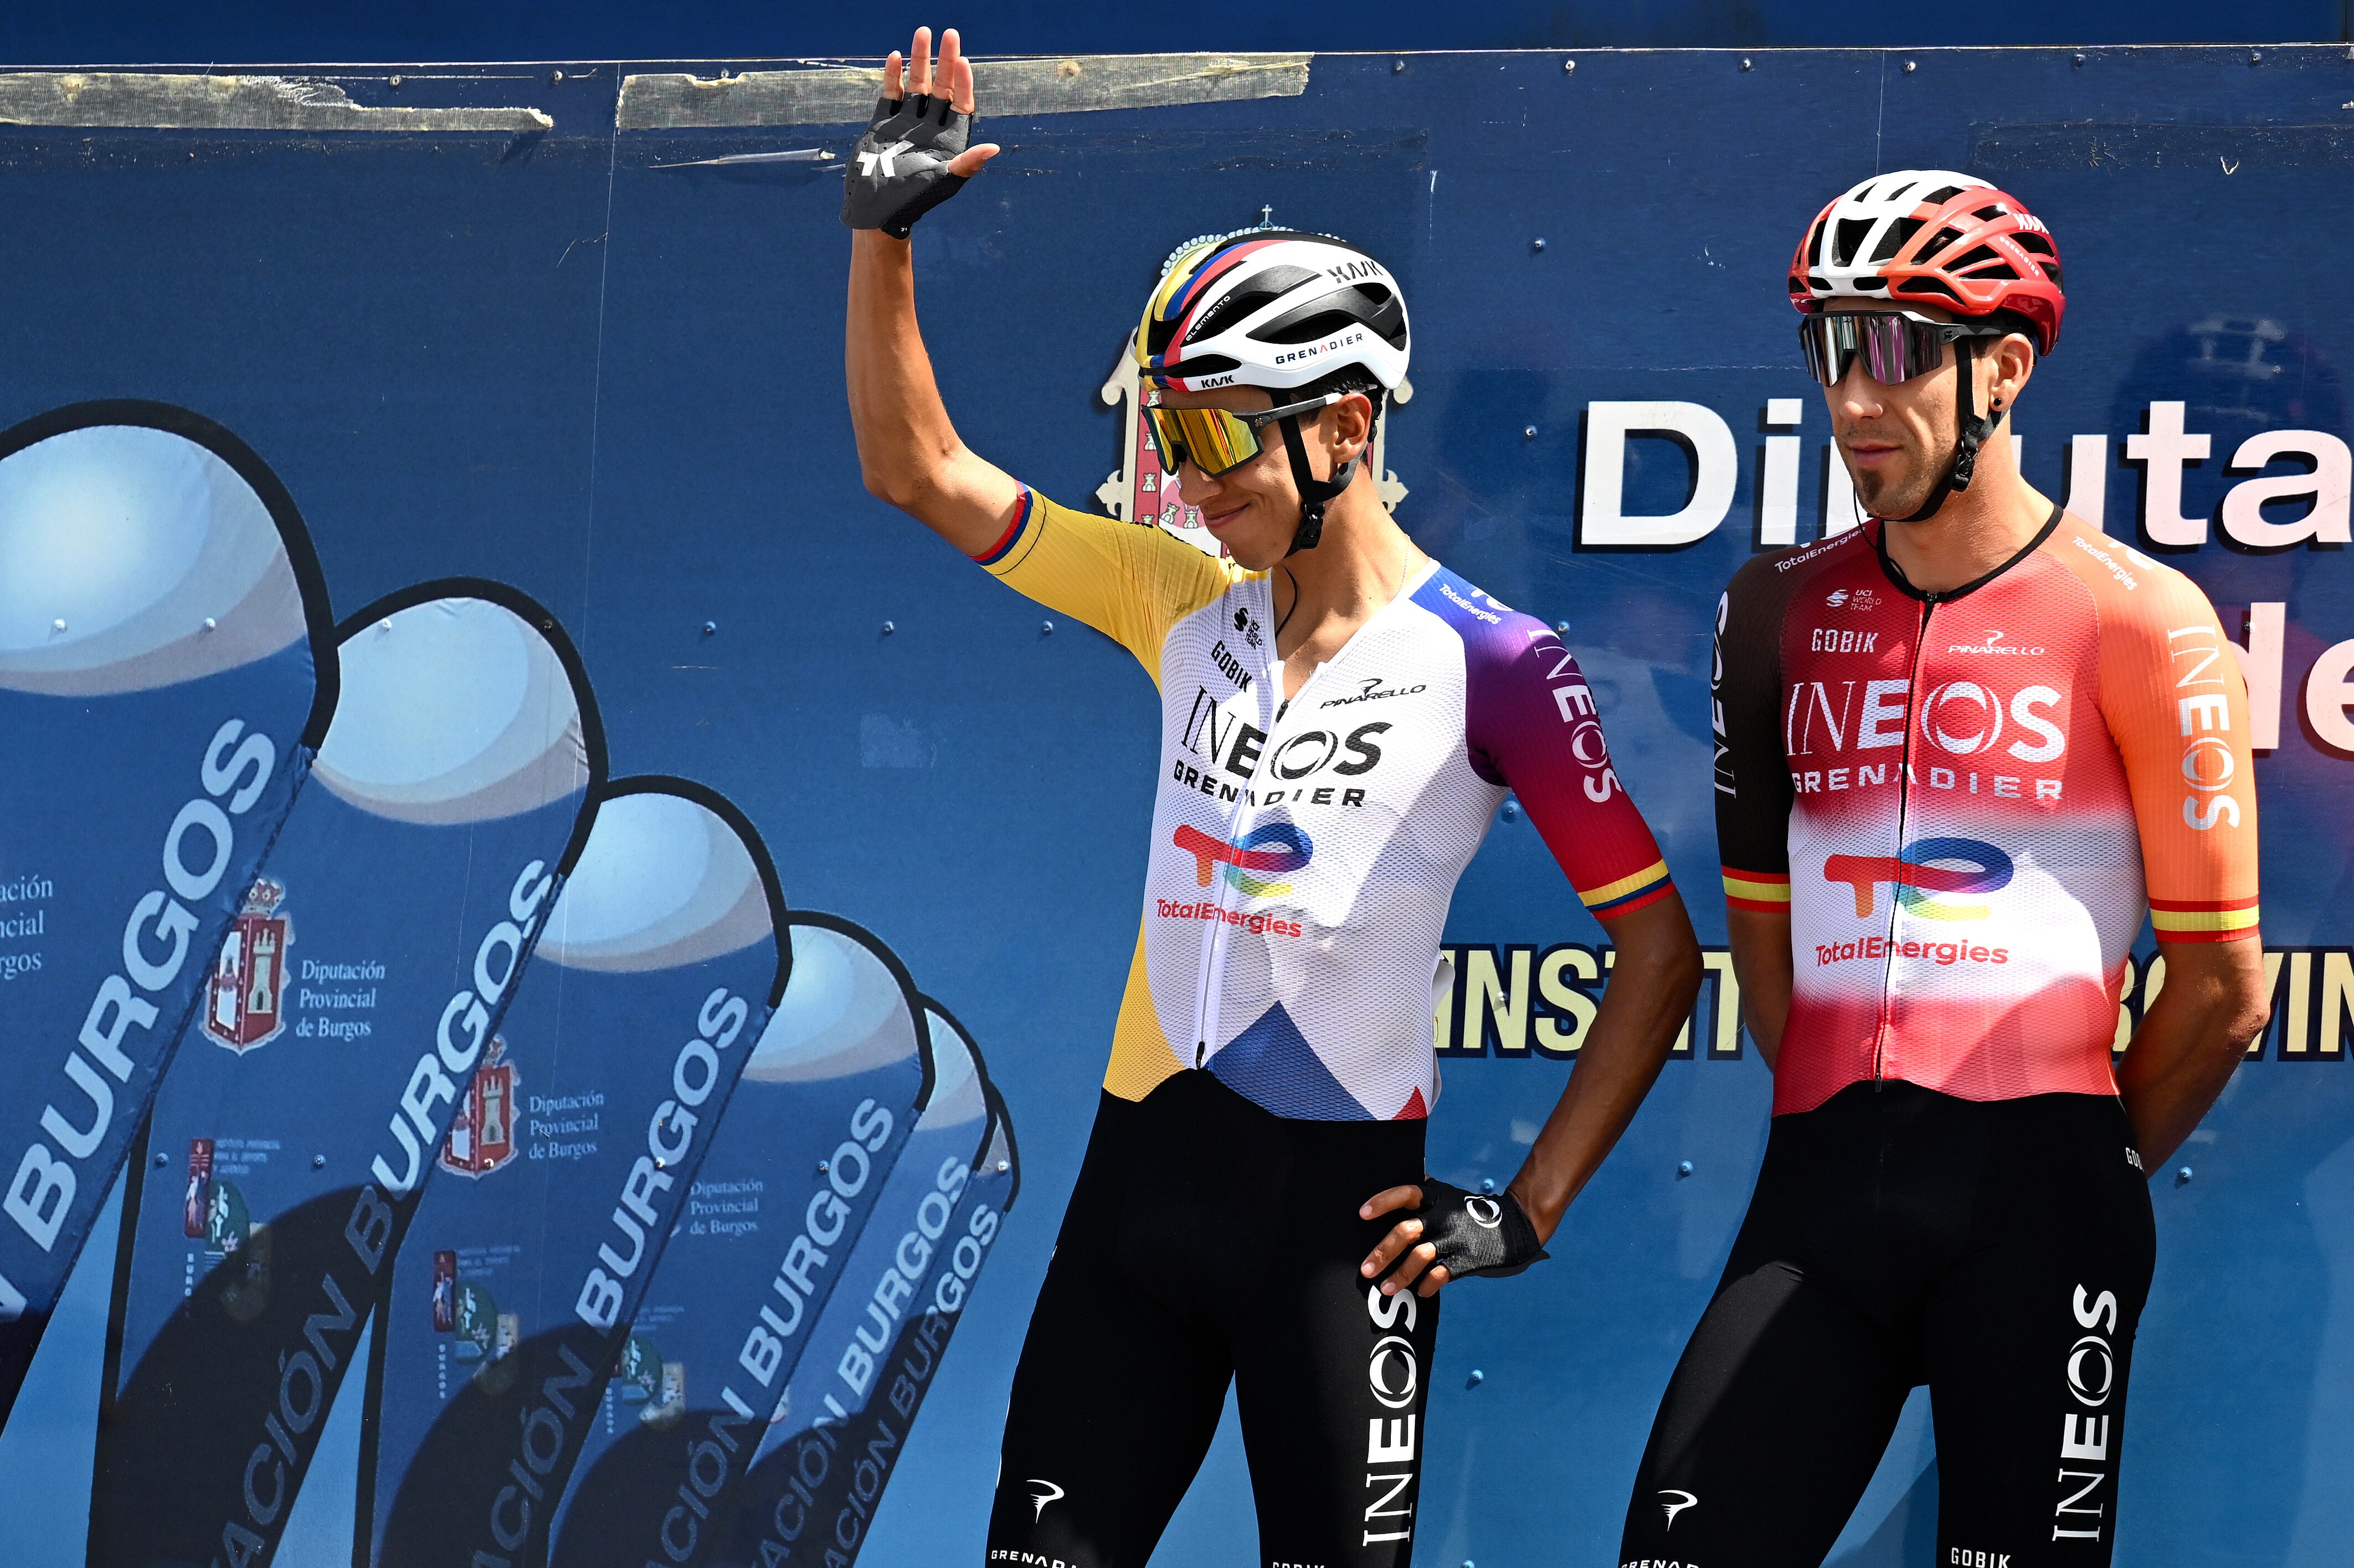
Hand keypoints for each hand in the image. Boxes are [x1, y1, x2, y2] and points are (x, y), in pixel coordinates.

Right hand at [841, 26, 1000, 236]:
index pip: (961, 104)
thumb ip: (968, 163)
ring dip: (920, 60)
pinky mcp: (884, 124)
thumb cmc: (913, 200)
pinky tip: (897, 56)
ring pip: (917, 85)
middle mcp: (931, 128)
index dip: (963, 83)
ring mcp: (907, 123)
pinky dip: (893, 76)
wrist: (875, 210)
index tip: (963, 61)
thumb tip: (995, 148)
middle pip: (942, 87)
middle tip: (949, 34)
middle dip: (945, 61)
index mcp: (950, 141)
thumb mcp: (944, 181)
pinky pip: (891, 94)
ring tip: (922, 33)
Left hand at [1357, 1179, 1548, 1297]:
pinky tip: (1421, 1292)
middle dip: (1382, 1252)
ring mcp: (1456, 1237)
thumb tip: (1400, 1183)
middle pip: (1405, 1231)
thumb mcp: (1449, 1195)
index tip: (1362, 1214)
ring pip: (1420, 1257)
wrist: (1516, 1224)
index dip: (1382, 1202)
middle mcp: (1443, 1216)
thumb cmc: (1473, 1211)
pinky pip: (1442, 1274)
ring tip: (1386, 1289)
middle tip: (1366, 1270)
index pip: (1404, 1193)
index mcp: (1435, 1198)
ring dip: (1400, 1275)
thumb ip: (1426, 1193)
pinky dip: (1428, 1285)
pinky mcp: (1469, 1258)